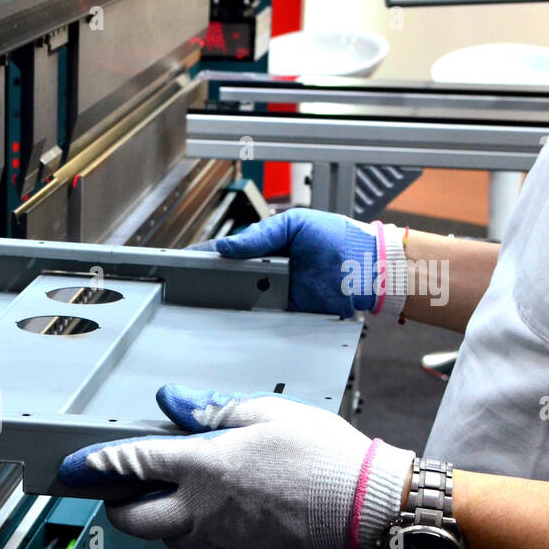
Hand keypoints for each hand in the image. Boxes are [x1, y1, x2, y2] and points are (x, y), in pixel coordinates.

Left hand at [59, 384, 413, 548]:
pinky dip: (198, 536)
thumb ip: (209, 411)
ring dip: (161, 520)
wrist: (365, 505)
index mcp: (202, 468)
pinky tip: (219, 516)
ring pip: (167, 539)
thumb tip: (171, 401)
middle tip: (122, 491)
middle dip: (118, 506)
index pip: (131, 466)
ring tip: (182, 496)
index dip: (97, 466)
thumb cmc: (322, 455)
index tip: (76, 467)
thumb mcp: (263, 414)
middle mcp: (201, 511)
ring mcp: (219, 541)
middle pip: (134, 521)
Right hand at [190, 208, 405, 318]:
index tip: (180, 263)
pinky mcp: (284, 316)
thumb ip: (261, 236)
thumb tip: (226, 247)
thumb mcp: (296, 224)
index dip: (203, 257)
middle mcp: (265, 272)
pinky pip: (259, 321)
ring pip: (238, 302)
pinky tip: (228, 324)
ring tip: (198, 308)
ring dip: (222, 305)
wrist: (368, 269)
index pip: (226, 251)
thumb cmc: (338, 240)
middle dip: (205, 285)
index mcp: (265, 246)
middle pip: (226, 280)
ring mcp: (273, 295)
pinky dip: (245, 323)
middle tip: (184, 290)